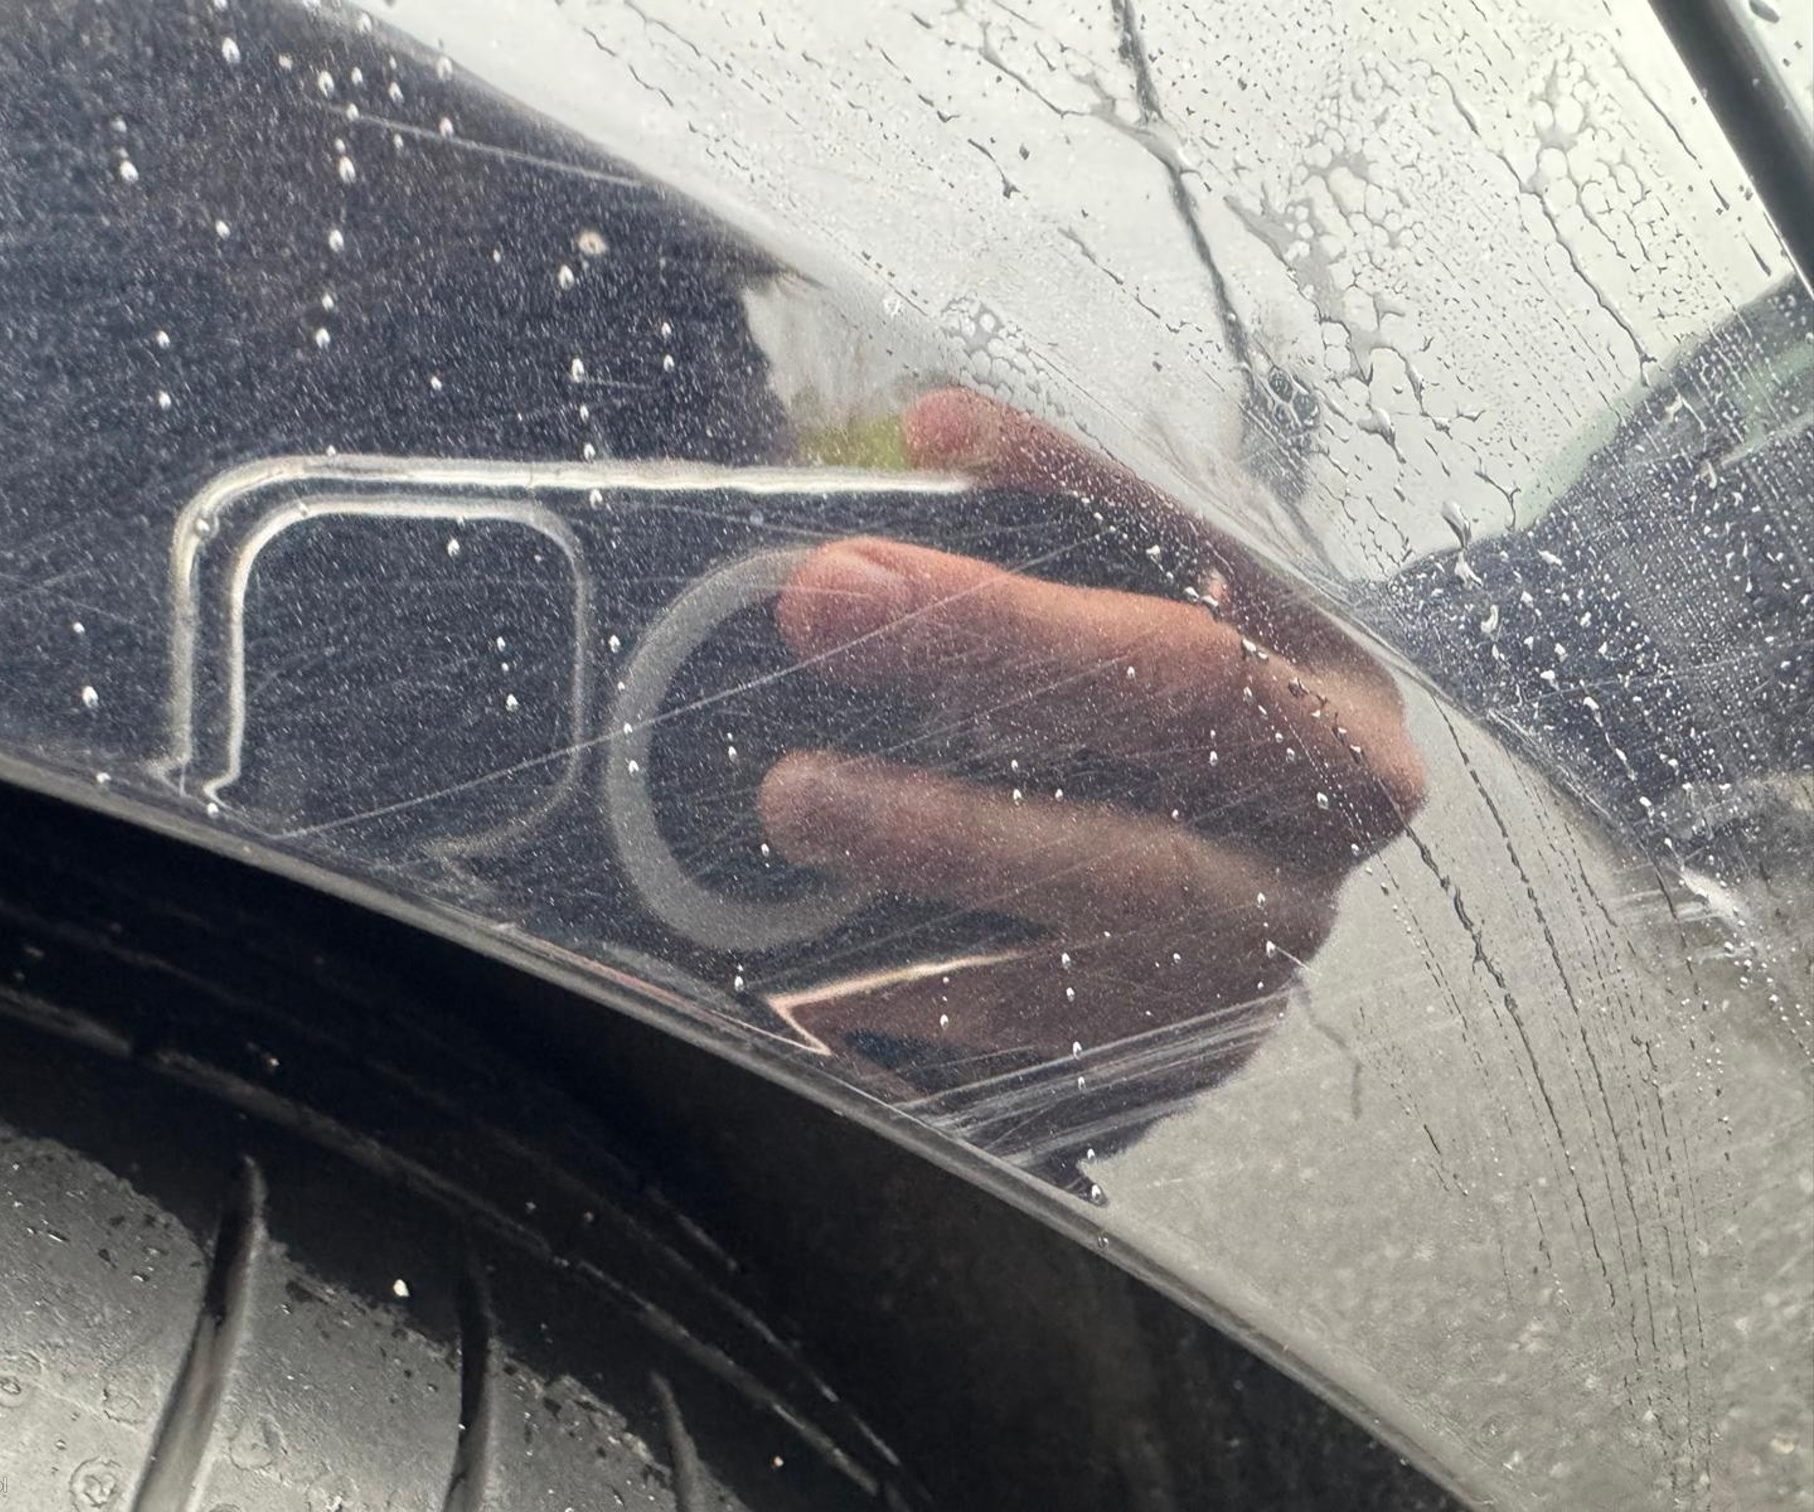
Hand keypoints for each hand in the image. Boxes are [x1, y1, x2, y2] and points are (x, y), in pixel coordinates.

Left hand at [758, 391, 1424, 1089]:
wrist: (1214, 939)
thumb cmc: (1145, 747)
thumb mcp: (1124, 636)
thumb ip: (1052, 548)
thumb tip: (931, 441)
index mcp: (1324, 659)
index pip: (1215, 538)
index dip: (1080, 477)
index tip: (930, 432)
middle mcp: (1334, 798)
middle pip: (1185, 693)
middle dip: (997, 636)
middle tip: (823, 600)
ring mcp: (1271, 932)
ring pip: (1122, 880)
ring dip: (946, 834)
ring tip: (795, 795)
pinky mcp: (1197, 1044)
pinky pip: (1065, 1022)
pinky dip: (936, 989)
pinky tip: (827, 966)